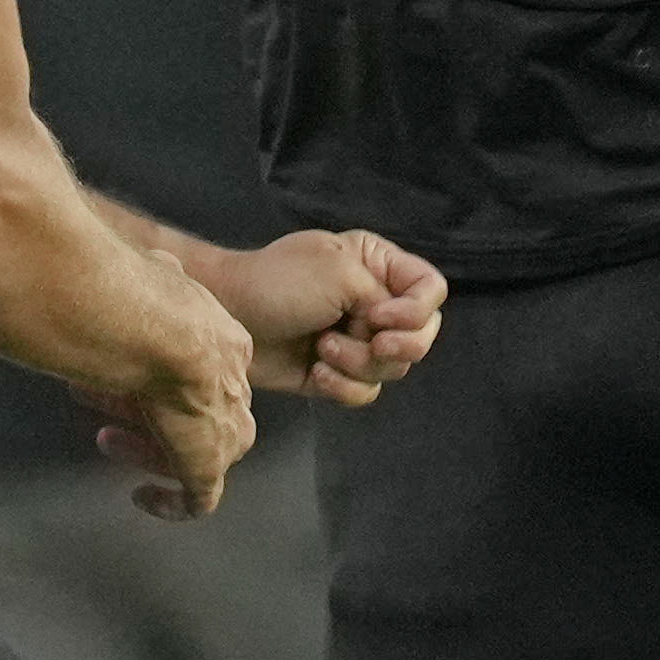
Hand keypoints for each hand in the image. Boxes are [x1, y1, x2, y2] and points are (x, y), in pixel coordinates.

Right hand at [85, 288, 263, 523]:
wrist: (158, 331)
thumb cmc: (140, 298)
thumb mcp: (155, 276)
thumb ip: (158, 275)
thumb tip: (155, 262)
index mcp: (222, 342)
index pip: (206, 369)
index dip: (159, 376)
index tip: (118, 374)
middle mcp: (230, 386)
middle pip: (205, 411)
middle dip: (154, 413)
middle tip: (108, 408)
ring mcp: (222, 428)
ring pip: (202, 452)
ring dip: (153, 451)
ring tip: (110, 441)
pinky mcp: (207, 464)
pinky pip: (200, 499)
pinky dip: (173, 504)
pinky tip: (144, 498)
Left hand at [213, 228, 446, 409]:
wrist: (227, 314)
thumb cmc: (278, 282)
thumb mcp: (340, 272)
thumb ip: (385, 298)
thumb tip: (393, 333)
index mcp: (378, 266)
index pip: (432, 290)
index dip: (416, 311)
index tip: (377, 316)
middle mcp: (374, 302)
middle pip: (422, 336)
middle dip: (395, 345)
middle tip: (369, 341)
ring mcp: (356, 340)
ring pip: (393, 369)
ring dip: (359, 364)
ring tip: (322, 350)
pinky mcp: (336, 373)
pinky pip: (365, 392)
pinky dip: (343, 387)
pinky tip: (315, 372)